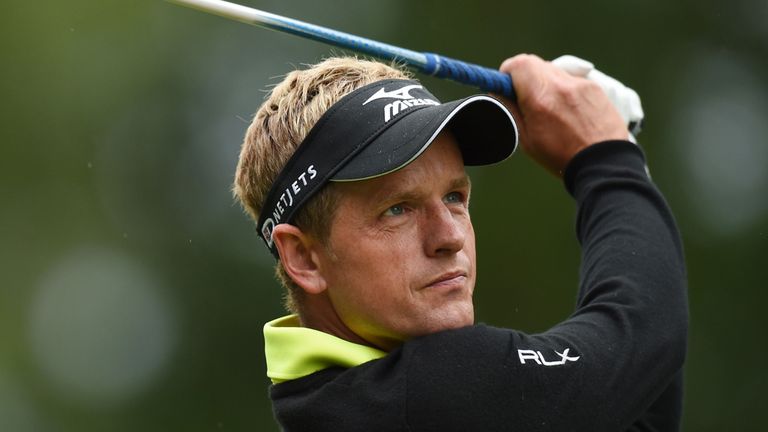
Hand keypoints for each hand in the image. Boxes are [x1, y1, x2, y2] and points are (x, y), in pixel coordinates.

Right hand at [498, 54, 628, 175]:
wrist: (603, 164)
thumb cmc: (561, 156)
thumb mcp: (526, 139)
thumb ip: (510, 111)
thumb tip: (499, 93)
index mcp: (540, 99)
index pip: (518, 64)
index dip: (508, 72)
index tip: (506, 85)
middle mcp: (561, 85)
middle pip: (536, 64)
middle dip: (527, 78)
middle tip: (526, 99)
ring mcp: (580, 84)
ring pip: (554, 71)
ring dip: (547, 83)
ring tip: (551, 110)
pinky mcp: (595, 87)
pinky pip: (572, 80)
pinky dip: (565, 90)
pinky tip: (569, 112)